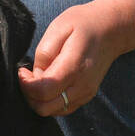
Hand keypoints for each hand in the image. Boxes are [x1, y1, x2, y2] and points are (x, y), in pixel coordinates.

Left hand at [17, 0, 134, 115]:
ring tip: (38, 78)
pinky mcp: (87, 95)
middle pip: (46, 108)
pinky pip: (62, 108)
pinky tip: (48, 83)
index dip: (26, 85)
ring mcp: (86, 93)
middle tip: (27, 76)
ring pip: (53, 111)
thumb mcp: (59, 28)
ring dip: (39, 99)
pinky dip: (50, 101)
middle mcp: (82, 85)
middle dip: (29, 95)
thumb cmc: (84, 24)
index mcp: (74, 66)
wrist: (112, 29)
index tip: (22, 70)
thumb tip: (36, 75)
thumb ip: (44, 53)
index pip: (43, 91)